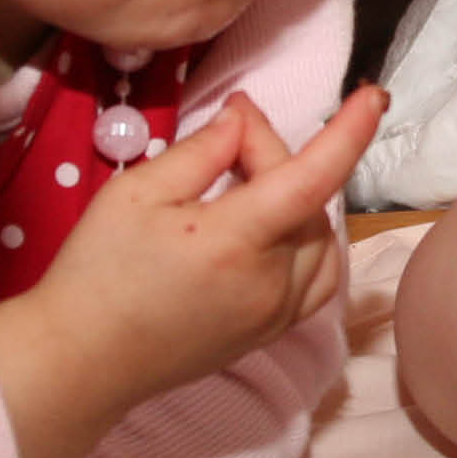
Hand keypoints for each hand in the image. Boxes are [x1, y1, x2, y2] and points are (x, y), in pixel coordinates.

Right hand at [0, 86, 385, 457]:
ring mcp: (275, 315)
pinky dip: (310, 241)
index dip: (349, 132)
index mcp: (235, 242)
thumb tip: (243, 123)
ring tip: (246, 178)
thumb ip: (201, 152)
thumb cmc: (98, 272)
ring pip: (321, 239)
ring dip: (299, 198)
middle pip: (306, 199)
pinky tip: (277, 223)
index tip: (374, 95)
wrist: (82, 361)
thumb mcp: (136, 193)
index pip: (313, 178)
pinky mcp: (270, 334)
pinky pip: (316, 279)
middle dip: (274, 154)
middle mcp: (270, 283)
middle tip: (228, 129)